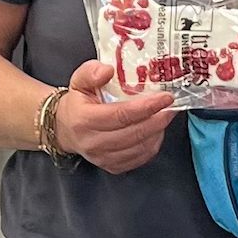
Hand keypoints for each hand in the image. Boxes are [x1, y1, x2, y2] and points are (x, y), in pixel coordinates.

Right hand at [54, 60, 175, 174]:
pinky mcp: (113, 167)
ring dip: (157, 132)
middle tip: (171, 106)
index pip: (121, 115)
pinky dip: (152, 144)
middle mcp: (93, 143)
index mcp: (84, 120)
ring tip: (165, 116)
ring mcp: (103, 158)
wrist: (65, 129)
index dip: (146, 107)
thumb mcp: (79, 80)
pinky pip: (140, 158)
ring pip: (140, 148)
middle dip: (158, 120)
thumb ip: (91, 71)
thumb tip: (109, 70)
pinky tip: (155, 131)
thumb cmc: (77, 103)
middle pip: (134, 133)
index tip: (165, 97)